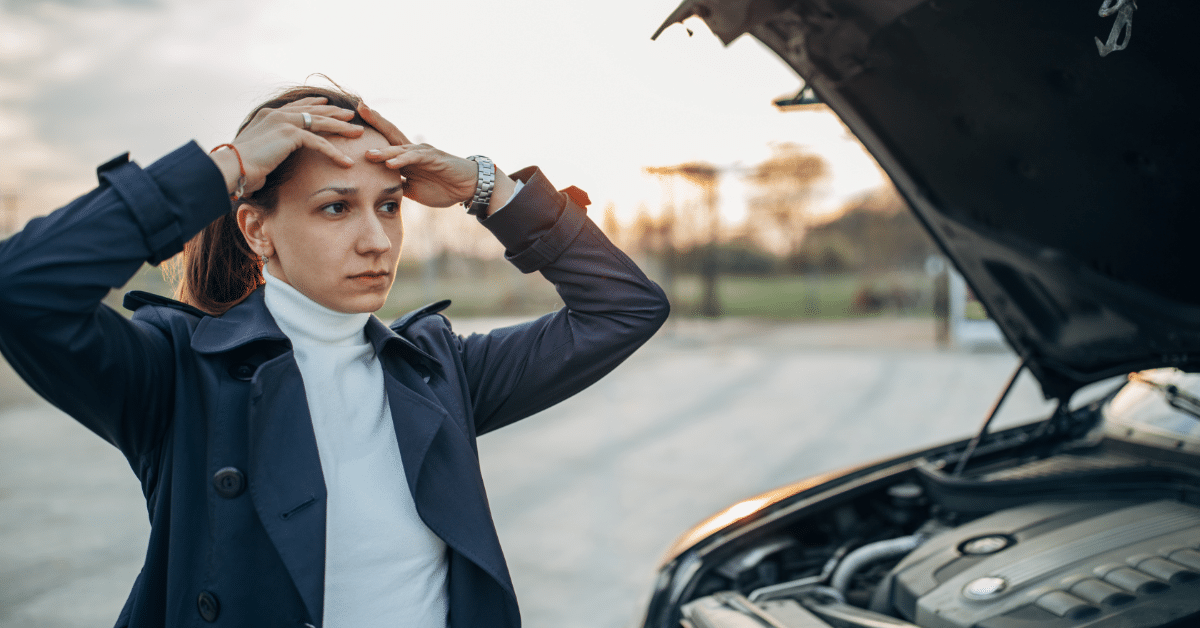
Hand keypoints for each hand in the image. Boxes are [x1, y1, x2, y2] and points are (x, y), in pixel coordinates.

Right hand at [210, 97, 363, 197]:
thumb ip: (267, 149)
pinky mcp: (290, 135)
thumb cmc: (240, 167)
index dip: (314, 104)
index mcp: (268, 116)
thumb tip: (268, 160)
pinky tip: (346, 162)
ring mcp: (284, 122)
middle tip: (352, 115)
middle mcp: (277, 115)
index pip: (296, 106)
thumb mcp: (256, 154)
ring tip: (359, 133)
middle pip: (313, 110)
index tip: (327, 103)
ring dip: (342, 128)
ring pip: (321, 123)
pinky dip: (335, 152)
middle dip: (335, 112)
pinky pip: (319, 142)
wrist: (231, 167)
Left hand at [358, 103, 515, 210]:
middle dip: (375, 121)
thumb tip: (380, 191)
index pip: (387, 141)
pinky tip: (391, 163)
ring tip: (368, 153)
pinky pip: (416, 158)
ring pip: (400, 148)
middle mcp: (414, 150)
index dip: (372, 129)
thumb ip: (399, 186)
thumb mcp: (414, 191)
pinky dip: (402, 160)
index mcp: (408, 157)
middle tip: (359, 108)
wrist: (469, 187)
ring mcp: (424, 153)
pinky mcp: (435, 159)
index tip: (354, 120)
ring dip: (384, 151)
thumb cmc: (444, 188)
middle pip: (391, 133)